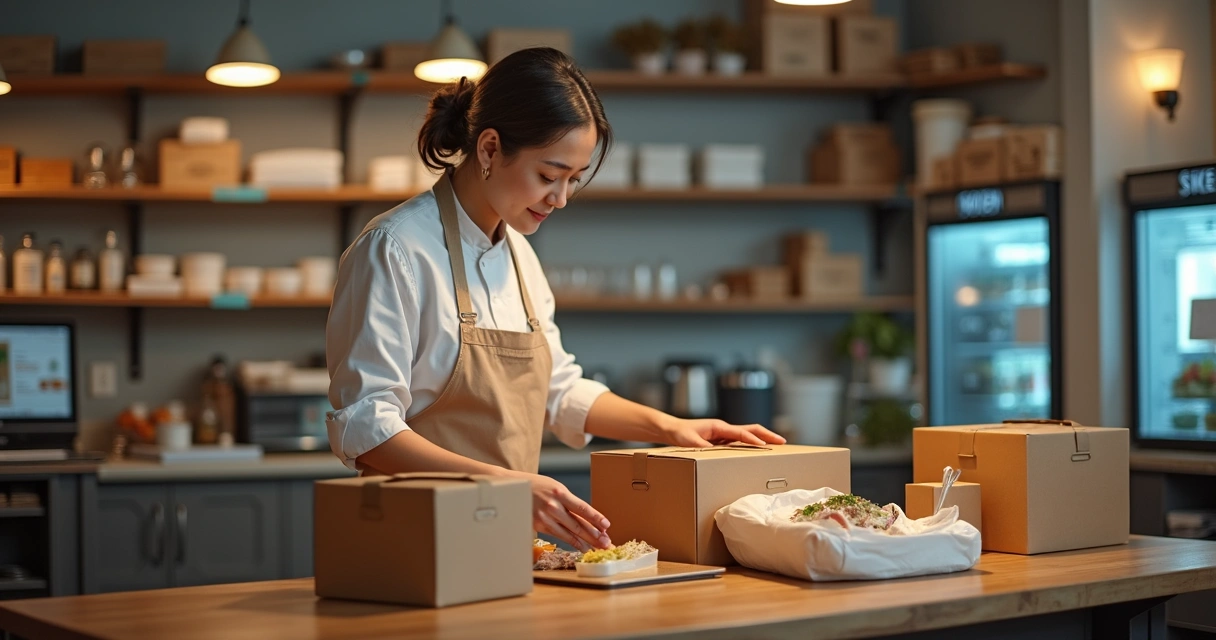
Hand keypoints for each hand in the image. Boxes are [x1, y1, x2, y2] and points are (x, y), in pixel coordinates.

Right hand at [517, 472, 611, 551]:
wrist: (512, 488)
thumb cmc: (536, 486)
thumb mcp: (554, 487)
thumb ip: (567, 500)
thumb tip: (585, 516)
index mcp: (559, 492)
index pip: (582, 507)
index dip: (595, 517)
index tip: (606, 525)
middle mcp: (553, 506)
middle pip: (578, 523)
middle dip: (595, 535)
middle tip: (607, 543)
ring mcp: (545, 517)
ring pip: (570, 532)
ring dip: (586, 541)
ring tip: (598, 547)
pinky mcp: (539, 526)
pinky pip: (560, 536)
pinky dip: (573, 542)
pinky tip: (582, 547)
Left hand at [662, 417, 786, 447]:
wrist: (671, 429)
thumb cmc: (679, 433)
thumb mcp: (688, 440)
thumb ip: (700, 446)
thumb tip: (712, 452)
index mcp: (718, 427)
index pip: (740, 433)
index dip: (753, 439)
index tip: (765, 445)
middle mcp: (723, 428)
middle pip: (751, 428)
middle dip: (767, 435)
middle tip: (782, 441)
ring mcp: (723, 432)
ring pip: (747, 433)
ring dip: (762, 438)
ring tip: (776, 445)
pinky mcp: (721, 438)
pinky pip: (740, 440)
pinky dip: (752, 442)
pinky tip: (757, 449)